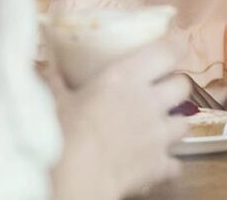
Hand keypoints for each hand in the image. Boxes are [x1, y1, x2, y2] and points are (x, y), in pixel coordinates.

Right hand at [51, 37, 191, 199]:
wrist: (74, 178)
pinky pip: (176, 163)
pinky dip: (169, 164)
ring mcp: (159, 134)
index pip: (168, 52)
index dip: (175, 48)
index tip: (175, 47)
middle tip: (162, 90)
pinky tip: (156, 162)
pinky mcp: (159, 164)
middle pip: (183, 85)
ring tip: (161, 127)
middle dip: (176, 87)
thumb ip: (53, 83)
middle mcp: (150, 101)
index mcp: (126, 78)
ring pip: (185, 122)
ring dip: (175, 124)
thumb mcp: (53, 102)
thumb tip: (42, 67)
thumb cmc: (62, 134)